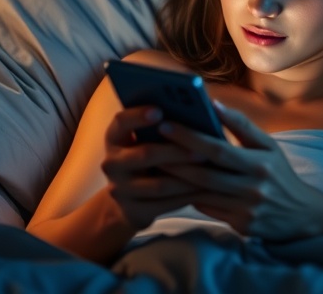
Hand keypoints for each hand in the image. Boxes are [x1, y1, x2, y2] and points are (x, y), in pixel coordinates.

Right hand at [101, 106, 204, 229]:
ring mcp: (120, 189)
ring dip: (188, 177)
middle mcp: (112, 163)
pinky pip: (165, 204)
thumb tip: (196, 111)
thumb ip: (162, 128)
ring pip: (159, 184)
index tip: (160, 111)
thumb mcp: (145, 142)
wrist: (129, 202)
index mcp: (114, 138)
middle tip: (203, 150)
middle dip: (177, 151)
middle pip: (146, 154)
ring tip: (210, 170)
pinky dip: (186, 196)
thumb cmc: (147, 161)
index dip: (139, 116)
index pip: (121, 122)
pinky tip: (204, 189)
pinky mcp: (133, 211)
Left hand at [157, 101, 322, 241]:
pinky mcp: (240, 226)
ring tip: (155, 163)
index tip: (166, 125)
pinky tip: (172, 184)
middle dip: (174, 159)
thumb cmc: (279, 174)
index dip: (190, 138)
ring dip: (176, 179)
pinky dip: (189, 196)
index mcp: (260, 162)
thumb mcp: (269, 146)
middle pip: (205, 174)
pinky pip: (207, 209)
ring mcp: (245, 209)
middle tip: (149, 145)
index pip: (218, 149)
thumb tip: (213, 104)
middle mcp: (253, 187)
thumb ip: (242, 125)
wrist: (302, 216)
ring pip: (202, 193)